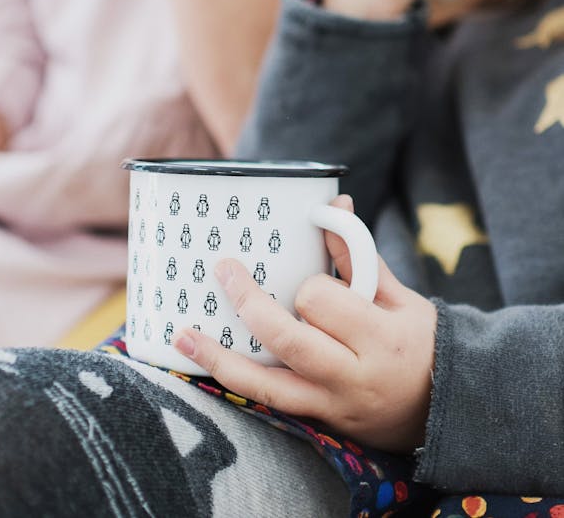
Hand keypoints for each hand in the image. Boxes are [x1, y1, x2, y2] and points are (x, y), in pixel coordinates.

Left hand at [174, 195, 436, 453]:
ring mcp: (332, 407)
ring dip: (219, 359)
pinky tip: (203, 367)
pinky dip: (234, 385)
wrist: (447, 413)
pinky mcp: (319, 424)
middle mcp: (352, 377)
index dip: (307, 287)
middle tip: (222, 272)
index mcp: (379, 337)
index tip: (308, 281)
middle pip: (287, 340)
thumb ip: (361, 258)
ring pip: (266, 386)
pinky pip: (268, 406)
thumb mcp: (402, 298)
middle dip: (248, 304)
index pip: (322, 302)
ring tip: (182, 334)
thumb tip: (332, 206)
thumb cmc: (423, 344)